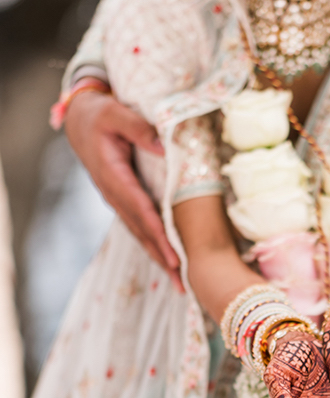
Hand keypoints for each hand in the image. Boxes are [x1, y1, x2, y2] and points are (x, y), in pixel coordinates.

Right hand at [65, 90, 182, 291]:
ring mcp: (117, 200)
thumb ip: (138, 127)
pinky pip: (139, 227)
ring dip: (159, 259)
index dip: (159, 236)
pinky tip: (166, 261)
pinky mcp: (122, 200)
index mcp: (114, 176)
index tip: (175, 258)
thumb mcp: (115, 112)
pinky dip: (153, 245)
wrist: (79, 120)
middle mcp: (114, 194)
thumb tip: (162, 144)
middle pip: (142, 232)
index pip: (141, 212)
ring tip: (179, 282)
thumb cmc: (99, 113)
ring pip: (140, 234)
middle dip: (163, 259)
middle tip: (184, 284)